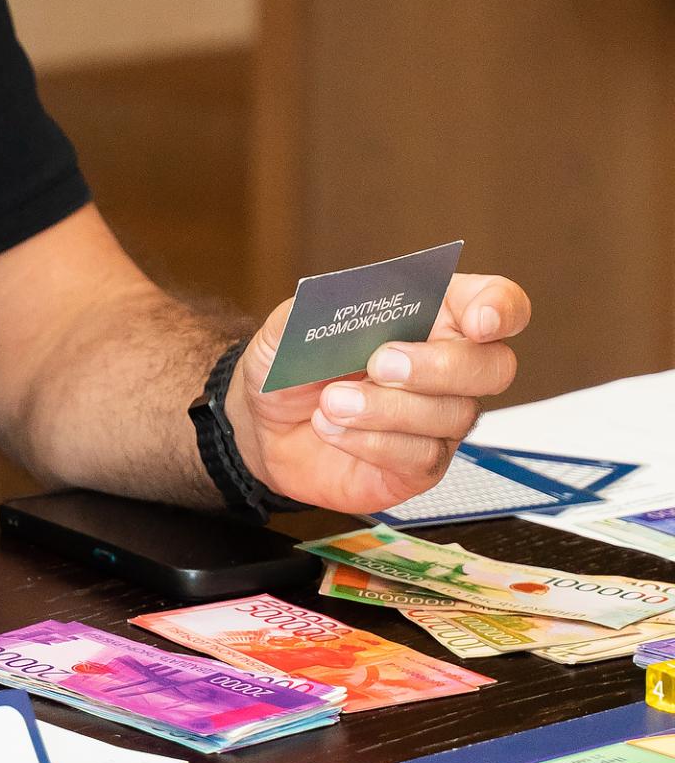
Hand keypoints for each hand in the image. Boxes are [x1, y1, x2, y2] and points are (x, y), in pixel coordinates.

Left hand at [227, 273, 530, 519]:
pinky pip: (421, 455)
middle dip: (438, 365)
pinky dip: (371, 440)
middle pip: (493, 366)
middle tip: (380, 363)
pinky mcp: (421, 464)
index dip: (500, 307)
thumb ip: (323, 307)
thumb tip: (351, 297)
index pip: (494, 303)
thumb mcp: (291, 323)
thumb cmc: (291, 362)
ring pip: (452, 415)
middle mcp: (448, 366)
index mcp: (430, 314)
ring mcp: (439, 419)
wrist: (263, 422)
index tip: (477, 320)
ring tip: (331, 401)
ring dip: (385, 407)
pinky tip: (333, 428)